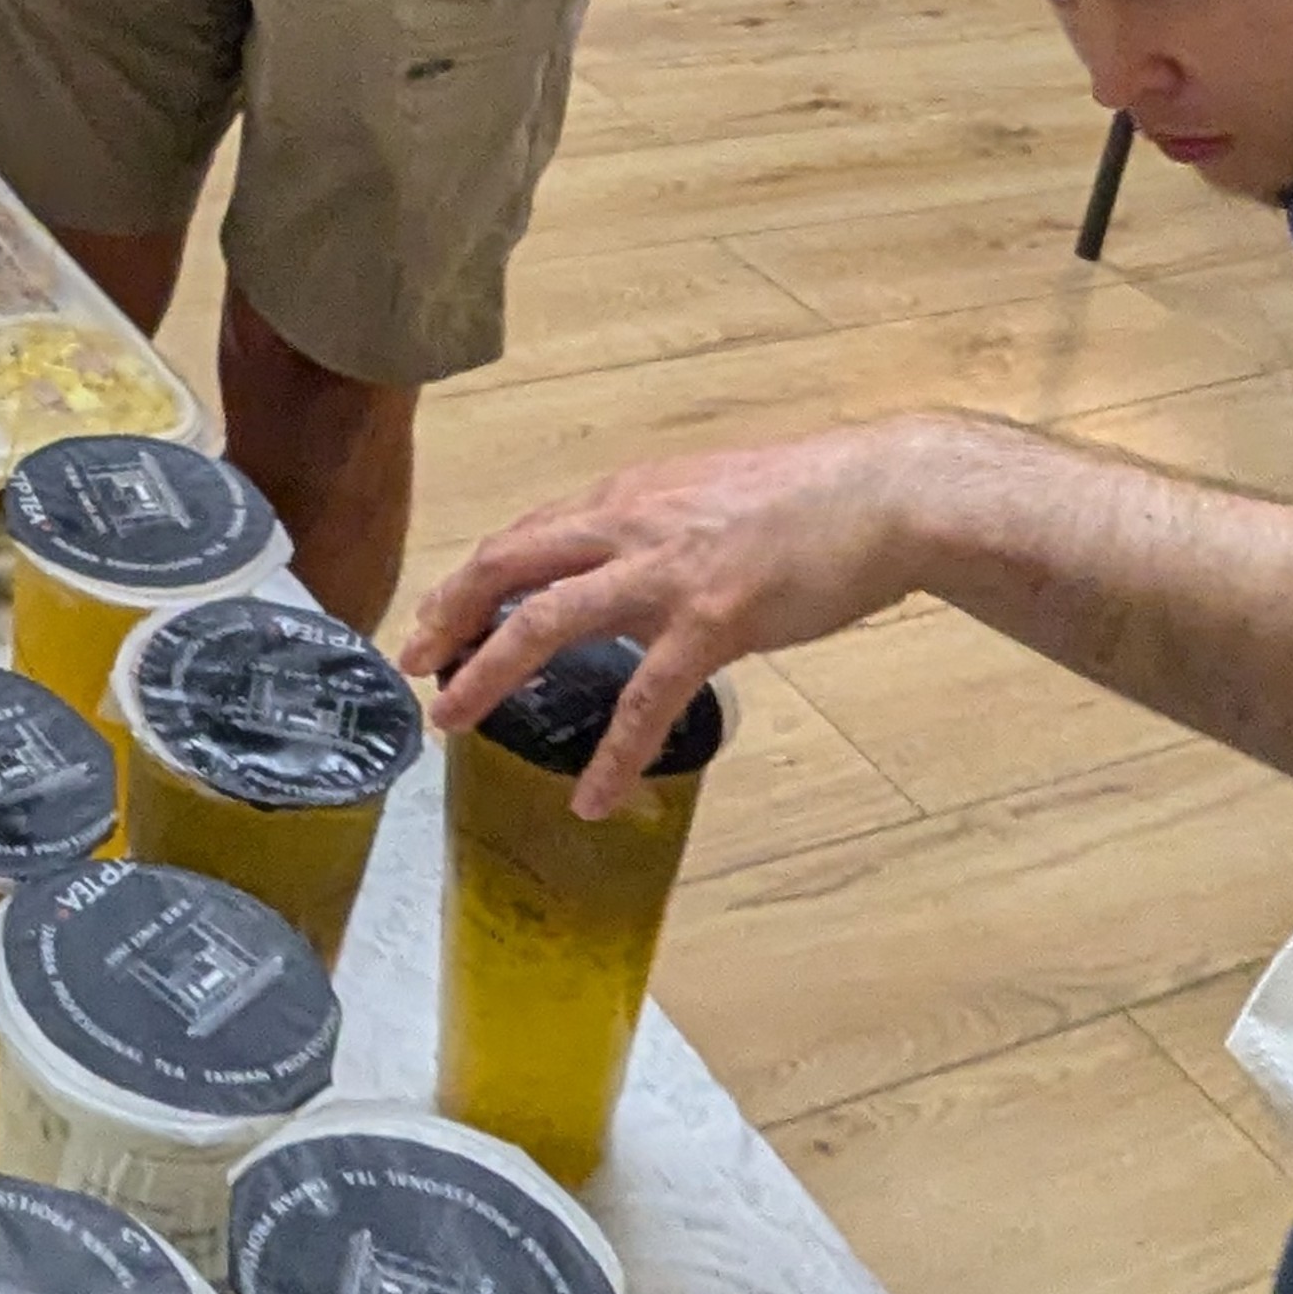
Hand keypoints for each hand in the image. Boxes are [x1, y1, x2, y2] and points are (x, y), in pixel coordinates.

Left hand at [400, 418, 955, 814]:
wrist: (880, 494)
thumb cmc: (801, 500)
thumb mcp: (701, 498)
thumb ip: (648, 528)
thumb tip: (611, 562)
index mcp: (625, 497)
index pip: (523, 536)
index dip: (470, 579)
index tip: (436, 619)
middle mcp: (627, 523)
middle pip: (506, 564)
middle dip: (447, 615)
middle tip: (412, 668)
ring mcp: (666, 572)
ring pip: (547, 620)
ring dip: (489, 673)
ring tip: (453, 723)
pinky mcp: (713, 621)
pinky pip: (646, 697)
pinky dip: (613, 753)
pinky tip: (593, 799)